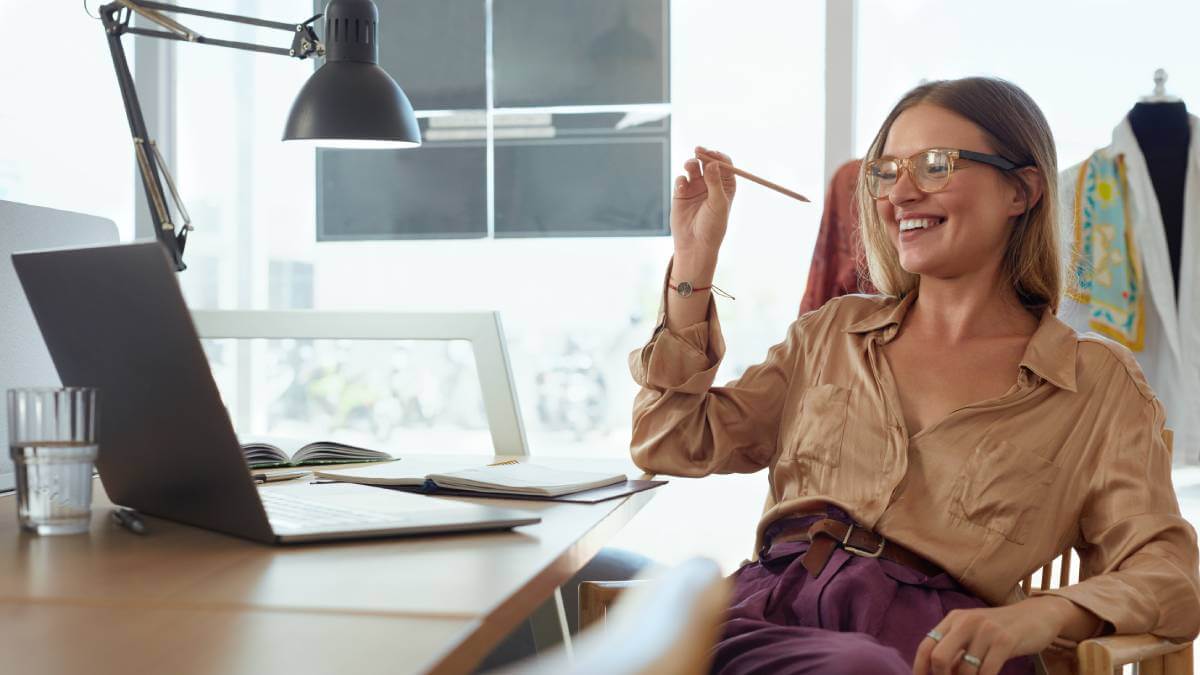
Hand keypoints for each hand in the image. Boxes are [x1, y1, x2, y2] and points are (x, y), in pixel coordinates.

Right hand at [670, 146, 736, 259]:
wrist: (694, 244)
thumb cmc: (712, 226)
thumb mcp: (718, 203)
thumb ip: (715, 182)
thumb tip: (713, 163)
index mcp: (725, 186)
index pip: (724, 164)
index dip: (719, 157)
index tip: (713, 154)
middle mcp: (711, 184)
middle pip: (708, 162)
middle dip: (703, 154)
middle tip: (699, 150)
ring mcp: (695, 187)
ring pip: (693, 167)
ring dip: (691, 163)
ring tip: (690, 166)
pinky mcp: (681, 193)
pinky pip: (681, 179)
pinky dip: (681, 179)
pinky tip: (682, 187)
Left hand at [913, 597, 1068, 674]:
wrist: (1037, 614)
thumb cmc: (1001, 629)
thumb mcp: (973, 633)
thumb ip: (955, 649)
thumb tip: (938, 672)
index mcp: (953, 619)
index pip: (926, 646)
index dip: (920, 669)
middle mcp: (965, 622)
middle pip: (938, 658)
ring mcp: (985, 631)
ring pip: (964, 670)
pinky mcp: (1005, 641)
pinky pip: (987, 672)